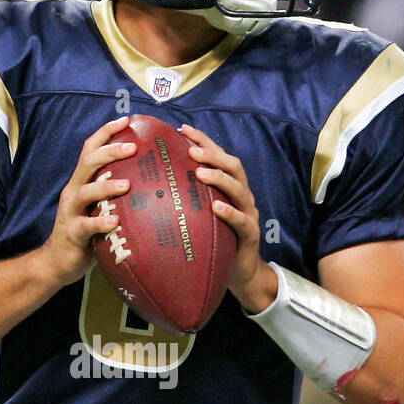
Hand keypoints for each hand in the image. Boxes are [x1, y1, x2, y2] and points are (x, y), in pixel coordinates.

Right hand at [41, 116, 133, 285]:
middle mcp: (74, 191)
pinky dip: (100, 222)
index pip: (91, 149)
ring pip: (85, 191)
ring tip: (127, 184)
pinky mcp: (73, 233)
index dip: (106, 132)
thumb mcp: (99, 206)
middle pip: (88, 162)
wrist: (58, 261)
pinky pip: (86, 226)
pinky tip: (115, 221)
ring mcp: (71, 212)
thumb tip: (148, 179)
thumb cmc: (86, 232)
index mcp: (81, 181)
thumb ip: (115, 192)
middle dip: (110, 152)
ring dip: (106, 186)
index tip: (127, 120)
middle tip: (133, 147)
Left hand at [180, 122, 277, 312]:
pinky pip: (242, 221)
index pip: (219, 158)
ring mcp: (249, 215)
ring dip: (219, 178)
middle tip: (191, 150)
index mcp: (230, 189)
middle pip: (233, 166)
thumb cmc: (216, 243)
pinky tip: (216, 207)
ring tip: (200, 173)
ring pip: (239, 189)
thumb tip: (153, 185)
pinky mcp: (250, 235)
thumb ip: (188, 200)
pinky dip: (230, 212)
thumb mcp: (200, 217)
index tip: (183, 129)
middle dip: (213, 154)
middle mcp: (242, 197)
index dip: (204, 141)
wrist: (240, 274)